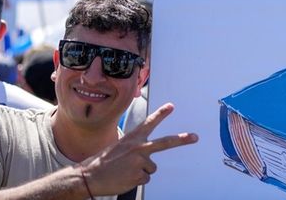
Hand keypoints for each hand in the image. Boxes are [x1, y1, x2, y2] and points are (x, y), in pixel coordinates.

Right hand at [78, 103, 197, 195]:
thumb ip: (135, 149)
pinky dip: (136, 180)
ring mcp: (141, 161)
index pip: (149, 123)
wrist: (90, 175)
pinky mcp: (140, 175)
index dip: (161, 114)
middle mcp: (139, 147)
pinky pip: (145, 178)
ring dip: (140, 171)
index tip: (171, 106)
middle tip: (195, 137)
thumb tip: (147, 158)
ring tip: (125, 170)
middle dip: (182, 140)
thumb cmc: (103, 162)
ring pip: (151, 168)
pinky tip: (125, 177)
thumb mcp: (119, 148)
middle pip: (165, 143)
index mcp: (133, 138)